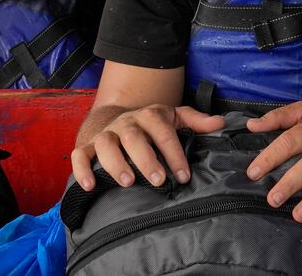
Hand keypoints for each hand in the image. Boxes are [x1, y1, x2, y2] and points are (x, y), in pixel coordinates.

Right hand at [70, 104, 223, 191]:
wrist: (115, 117)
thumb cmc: (149, 124)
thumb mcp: (174, 118)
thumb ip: (196, 121)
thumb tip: (220, 123)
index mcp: (149, 116)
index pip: (163, 132)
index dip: (174, 154)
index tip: (184, 176)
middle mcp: (126, 122)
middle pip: (133, 136)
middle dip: (146, 158)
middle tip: (158, 180)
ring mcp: (106, 133)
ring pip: (106, 144)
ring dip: (116, 162)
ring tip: (128, 182)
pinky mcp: (88, 145)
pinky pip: (80, 155)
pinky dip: (82, 169)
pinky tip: (90, 185)